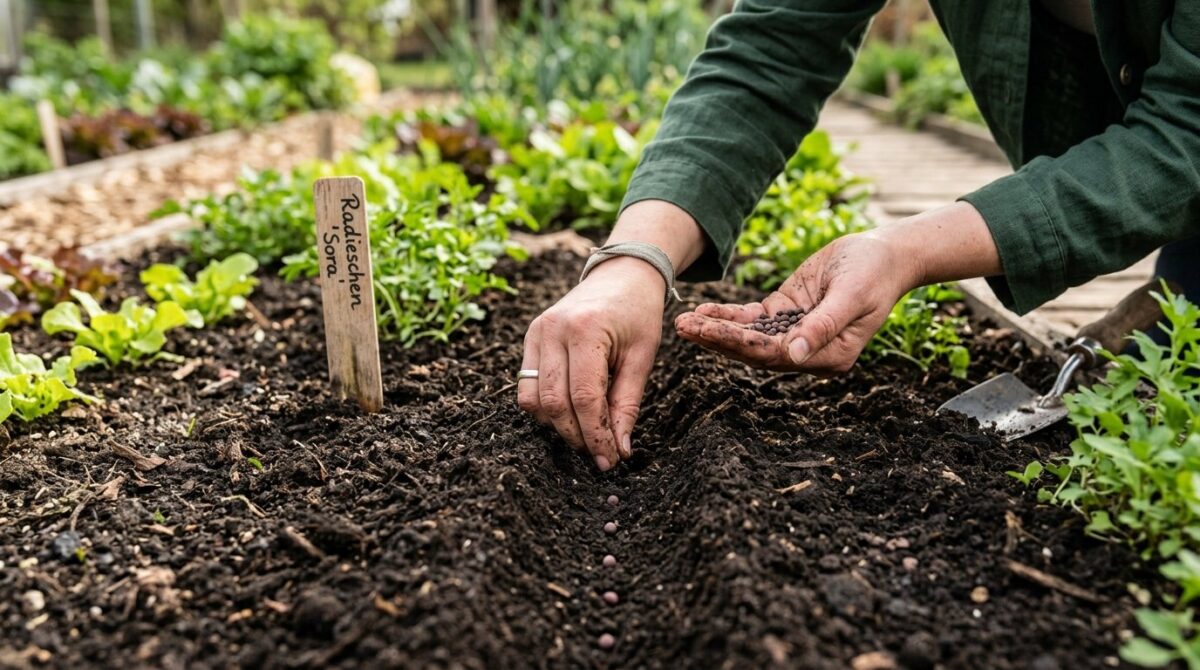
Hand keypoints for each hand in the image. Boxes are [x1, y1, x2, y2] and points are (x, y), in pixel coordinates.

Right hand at [516, 200, 707, 469]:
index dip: (596, 434)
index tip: (611, 459)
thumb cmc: (638, 313)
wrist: (621, 274)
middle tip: (601, 454)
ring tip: (587, 433)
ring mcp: (536, 332)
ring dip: (559, 425)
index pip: (584, 397)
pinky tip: (571, 411)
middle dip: (577, 436)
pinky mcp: (530, 336)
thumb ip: (628, 403)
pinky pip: (527, 385)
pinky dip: (545, 406)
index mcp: (586, 330)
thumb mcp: (643, 356)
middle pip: (555, 403)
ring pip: (534, 399)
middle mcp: (553, 330)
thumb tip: (620, 449)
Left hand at [675, 232, 917, 374]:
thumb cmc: (875, 274)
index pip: (774, 354)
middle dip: (717, 338)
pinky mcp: (786, 312)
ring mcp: (794, 332)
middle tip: (683, 327)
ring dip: (716, 329)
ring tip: (684, 322)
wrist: (886, 254)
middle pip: (754, 350)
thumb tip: (794, 355)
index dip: (740, 344)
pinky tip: (704, 311)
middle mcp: (807, 351)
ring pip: (748, 336)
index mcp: (828, 356)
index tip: (709, 332)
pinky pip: (752, 319)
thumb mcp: (852, 297)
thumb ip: (823, 326)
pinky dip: (728, 315)